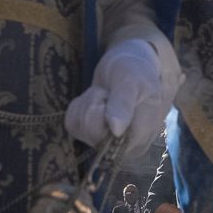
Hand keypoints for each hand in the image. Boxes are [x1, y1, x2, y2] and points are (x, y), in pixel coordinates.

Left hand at [64, 40, 181, 145]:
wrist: (128, 66)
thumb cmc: (135, 71)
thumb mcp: (131, 81)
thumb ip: (123, 104)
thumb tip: (116, 130)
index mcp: (141, 137)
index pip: (110, 140)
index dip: (103, 115)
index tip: (112, 98)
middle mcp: (124, 146)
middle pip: (90, 132)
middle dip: (94, 105)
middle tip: (109, 93)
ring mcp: (107, 142)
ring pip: (79, 127)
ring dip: (88, 103)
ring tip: (107, 95)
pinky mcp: (90, 136)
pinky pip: (71, 124)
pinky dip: (79, 106)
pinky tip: (96, 100)